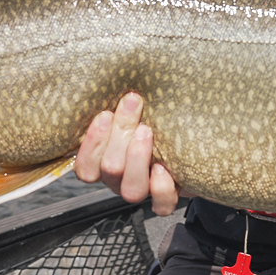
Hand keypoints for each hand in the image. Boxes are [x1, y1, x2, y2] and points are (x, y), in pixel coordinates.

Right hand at [73, 92, 181, 215]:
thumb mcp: (132, 110)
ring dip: (137, 157)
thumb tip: (110, 68)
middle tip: (133, 103)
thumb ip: (117, 102)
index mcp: (103, 163)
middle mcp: (119, 180)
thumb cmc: (152, 118)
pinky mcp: (166, 200)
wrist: (190, 142)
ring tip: (147, 131)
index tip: (105, 113)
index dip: (92, 142)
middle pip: (110, 169)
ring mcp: (142, 190)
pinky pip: (160, 205)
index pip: (85, 167)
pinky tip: (165, 166)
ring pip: (131, 189)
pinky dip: (162, 187)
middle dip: (120, 132)